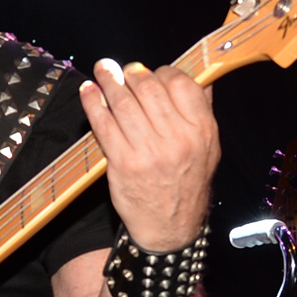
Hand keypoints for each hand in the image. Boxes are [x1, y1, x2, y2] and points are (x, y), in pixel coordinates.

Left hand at [78, 60, 219, 252]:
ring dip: (108, 80)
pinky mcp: (122, 163)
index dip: (162, 72)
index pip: (180, 83)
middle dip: (131, 73)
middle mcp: (177, 138)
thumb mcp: (208, 147)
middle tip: (122, 70)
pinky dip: (93, 103)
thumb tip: (198, 76)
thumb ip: (203, 111)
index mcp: (201, 130)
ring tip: (102, 70)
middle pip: (148, 89)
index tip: (151, 73)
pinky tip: (88, 91)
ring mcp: (148, 151)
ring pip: (123, 103)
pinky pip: (103, 124)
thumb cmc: (187, 183)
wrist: (170, 226)